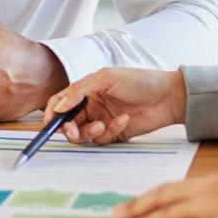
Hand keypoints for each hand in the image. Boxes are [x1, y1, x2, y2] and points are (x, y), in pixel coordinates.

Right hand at [44, 67, 187, 143]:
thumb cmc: (139, 81)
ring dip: (88, 132)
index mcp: (87, 90)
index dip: (52, 112)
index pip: (61, 102)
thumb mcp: (106, 78)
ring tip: (101, 125)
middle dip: (68, 128)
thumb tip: (57, 106)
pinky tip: (124, 119)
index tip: (49, 121)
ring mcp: (102, 120)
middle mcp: (91, 106)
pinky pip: (102, 139)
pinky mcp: (114, 133)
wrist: (168, 96)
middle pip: (68, 123)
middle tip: (72, 130)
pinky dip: (110, 131)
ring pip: (82, 135)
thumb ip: (79, 90)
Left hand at [112, 173, 217, 217]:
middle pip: (165, 189)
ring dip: (138, 209)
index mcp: (217, 182)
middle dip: (140, 200)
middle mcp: (208, 182)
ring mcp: (206, 192)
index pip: (179, 188)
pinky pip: (170, 214)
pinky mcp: (206, 207)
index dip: (157, 195)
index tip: (141, 203)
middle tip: (119, 210)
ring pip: (162, 198)